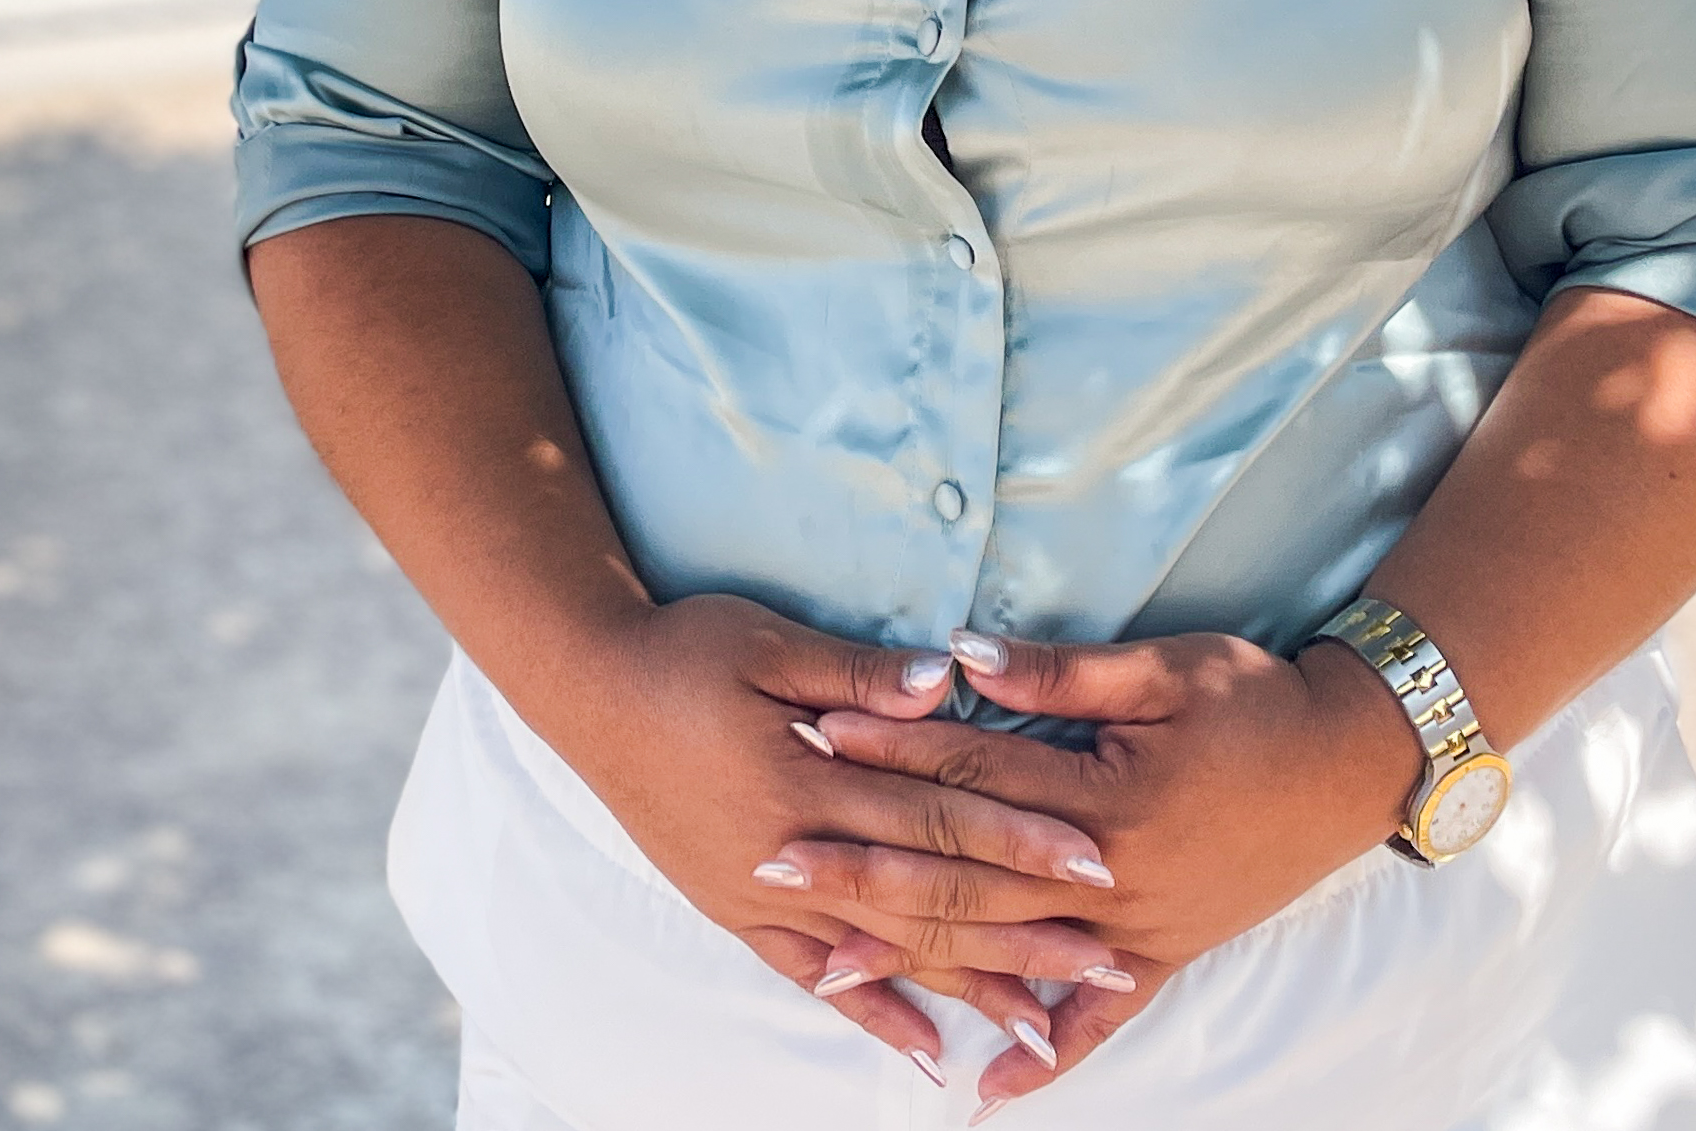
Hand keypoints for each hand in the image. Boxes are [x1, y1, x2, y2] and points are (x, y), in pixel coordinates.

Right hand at [533, 594, 1142, 1085]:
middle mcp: (794, 854)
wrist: (586, 690)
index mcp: (809, 777)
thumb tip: (945, 686)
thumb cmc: (683, 650)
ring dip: (971, 987)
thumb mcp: (770, 643)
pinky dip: (876, 1017)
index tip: (1095, 863)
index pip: (938, 817)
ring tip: (1047, 1027)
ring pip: (887, 952)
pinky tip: (931, 1053)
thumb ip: (859, 676)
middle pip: (930, 899)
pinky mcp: (739, 912)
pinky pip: (816, 978)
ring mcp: (765, 894)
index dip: (1019, 840)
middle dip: (1024, 934)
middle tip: (1109, 964)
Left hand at [786, 627, 1416, 1104]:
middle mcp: (1110, 877)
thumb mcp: (1162, 669)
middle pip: (965, 874)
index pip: (971, 775)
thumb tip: (960, 655)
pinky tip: (988, 1087)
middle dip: (863, 869)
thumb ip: (1058, 674)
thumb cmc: (1256, 701)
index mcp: (1104, 798)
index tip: (811, 738)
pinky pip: (1099, 1021)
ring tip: (830, 965)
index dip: (889, 752)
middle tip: (771, 864)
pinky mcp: (1165, 954)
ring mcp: (1136, 928)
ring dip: (918, 958)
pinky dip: (1046, 1057)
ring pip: (1007, 949)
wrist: (1351, 763)